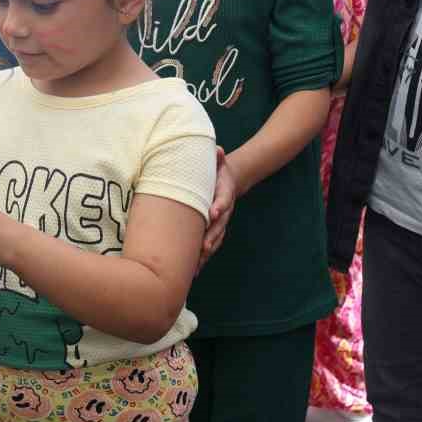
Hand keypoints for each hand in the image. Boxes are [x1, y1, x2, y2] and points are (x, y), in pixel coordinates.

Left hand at [201, 147, 236, 267]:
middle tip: (204, 247)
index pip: (223, 201)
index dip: (218, 207)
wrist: (229, 181)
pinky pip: (209, 245)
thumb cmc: (218, 171)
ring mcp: (220, 223)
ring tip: (197, 264)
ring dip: (207, 252)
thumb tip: (218, 150)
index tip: (212, 214)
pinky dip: (202, 258)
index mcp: (224, 193)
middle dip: (212, 237)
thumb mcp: (218, 162)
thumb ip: (218, 157)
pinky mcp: (214, 231)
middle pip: (220, 226)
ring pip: (215, 240)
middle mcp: (224, 211)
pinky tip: (193, 270)